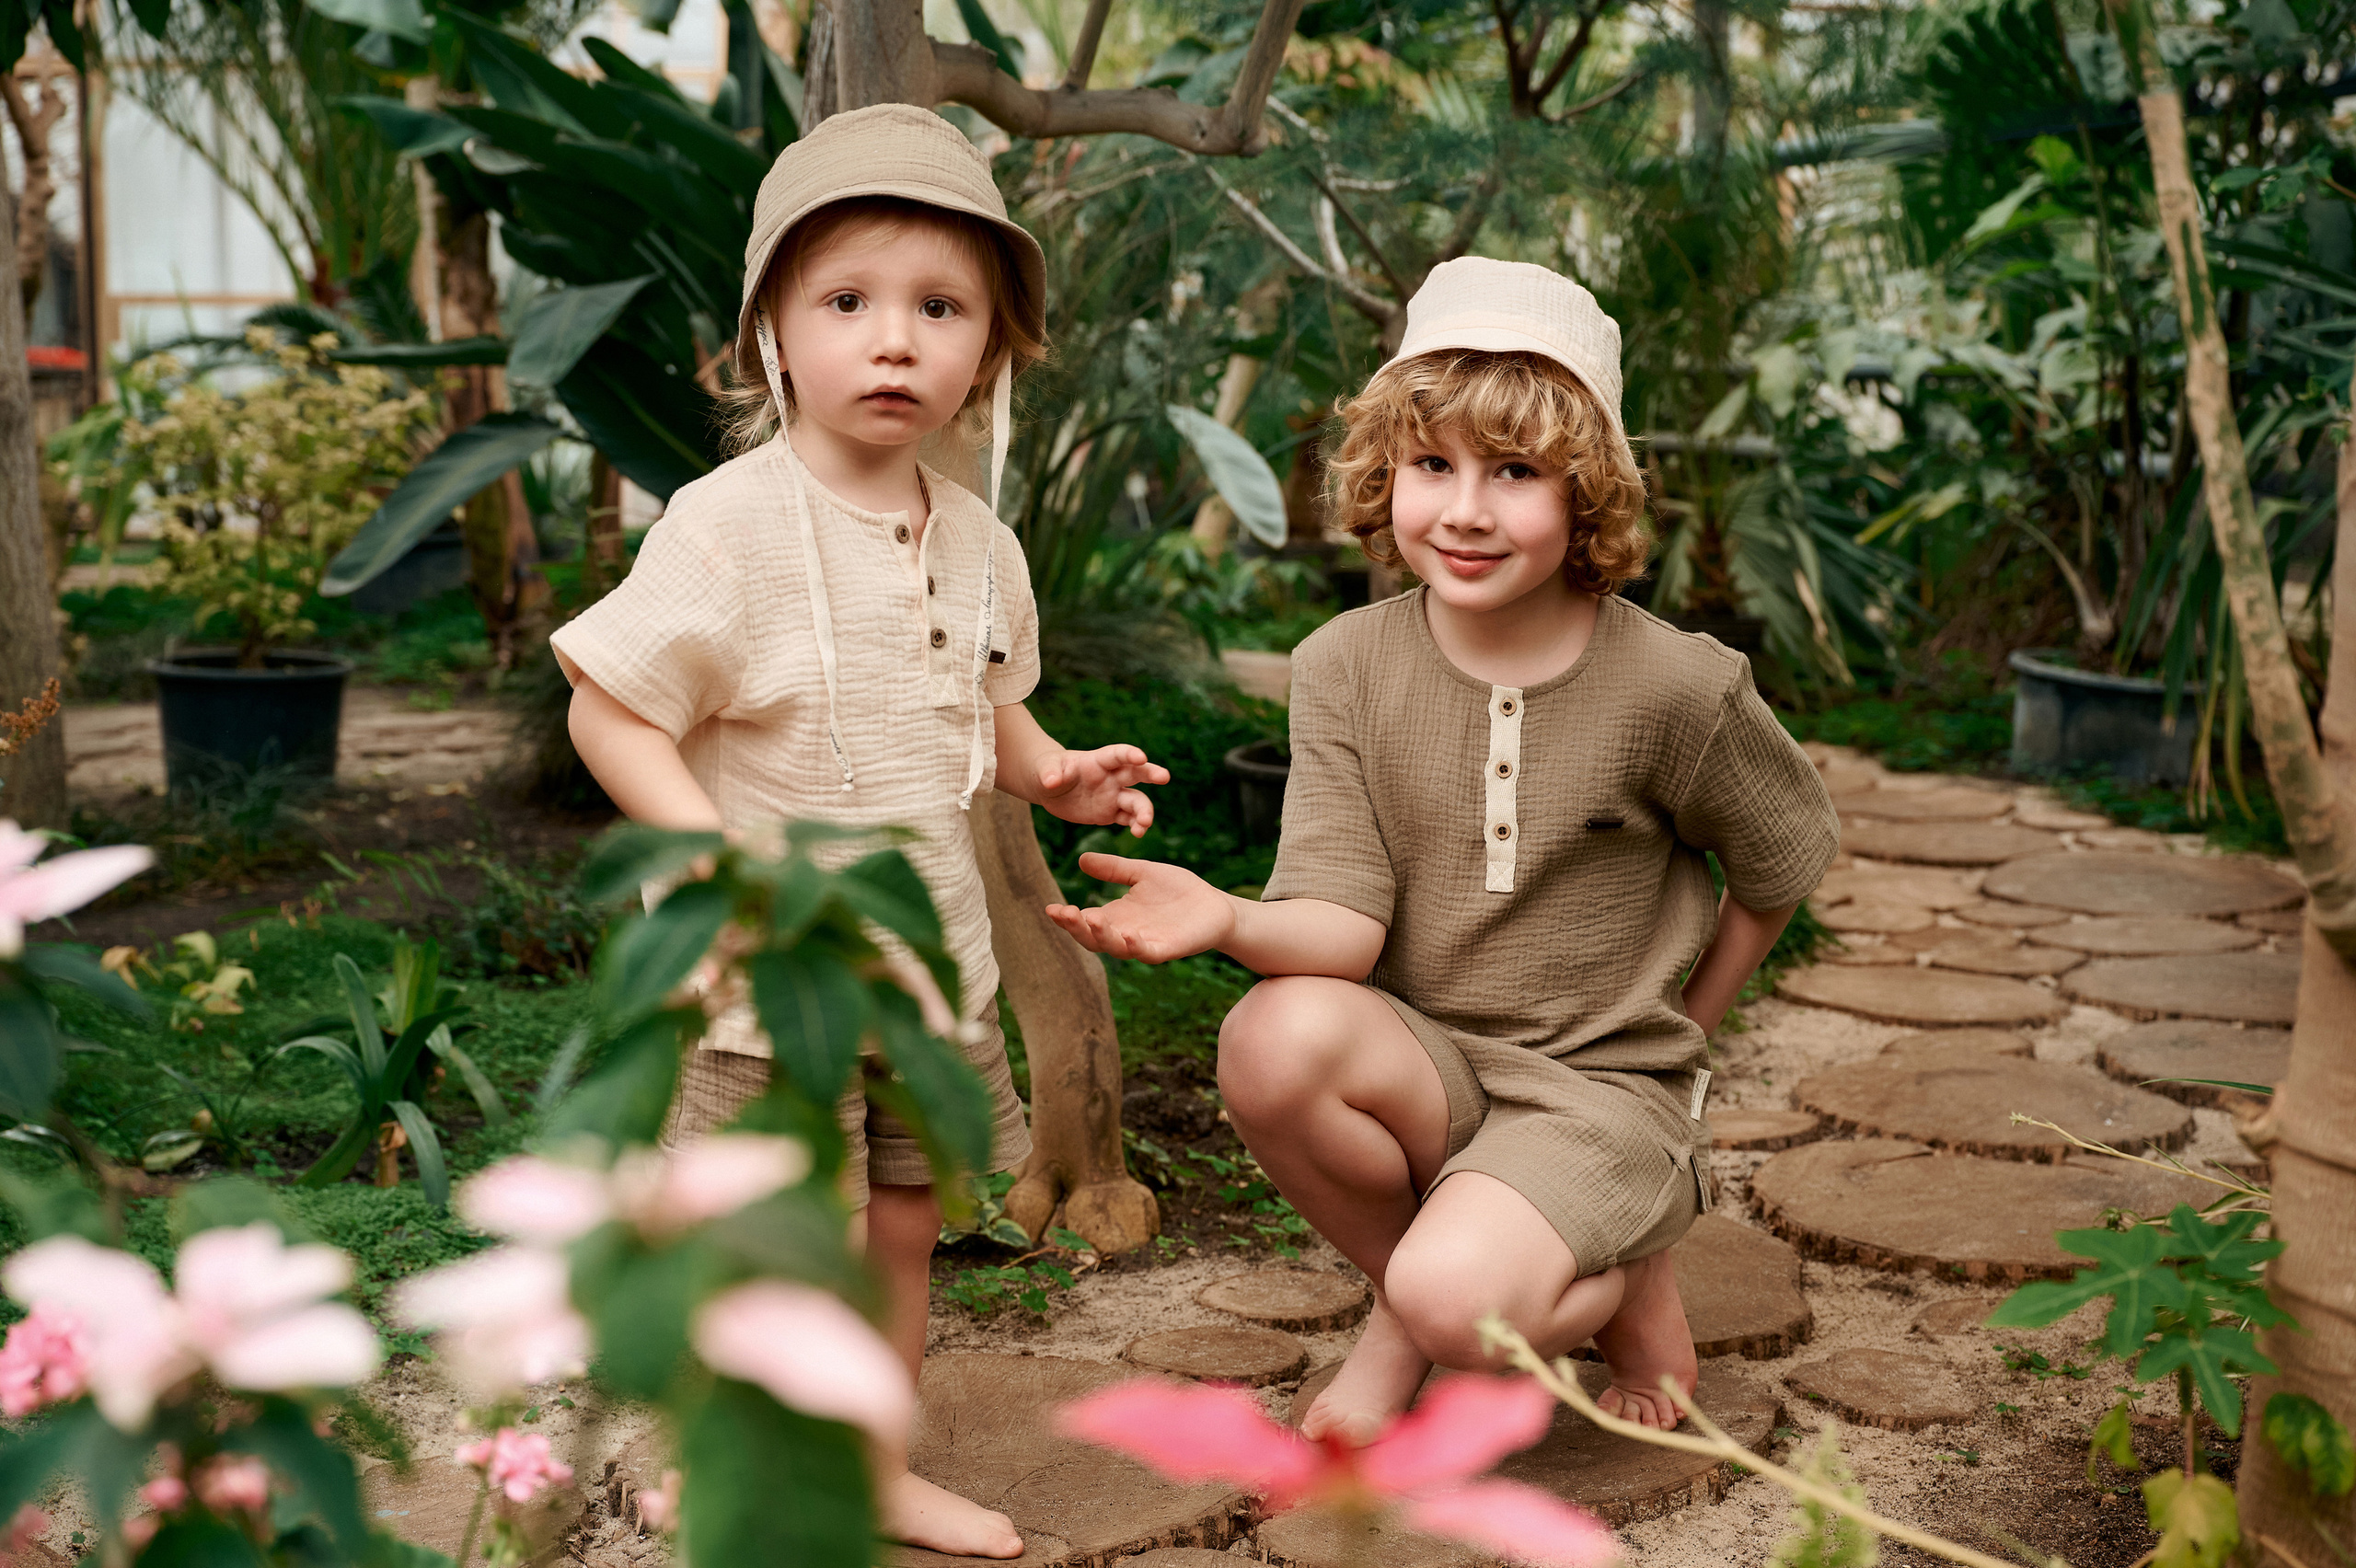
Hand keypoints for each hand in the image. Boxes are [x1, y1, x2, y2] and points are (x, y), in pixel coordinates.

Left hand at [1034, 745, 1169, 836]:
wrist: (1049, 787)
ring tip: (1144, 824)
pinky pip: (1127, 819)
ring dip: (1144, 811)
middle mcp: (1111, 777)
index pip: (1117, 754)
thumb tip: (1052, 781)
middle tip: (1164, 777)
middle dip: (1151, 773)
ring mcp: (1113, 795)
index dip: (1129, 754)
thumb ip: (1050, 773)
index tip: (1141, 757)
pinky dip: (1135, 825)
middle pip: (1136, 773)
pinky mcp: (1110, 812)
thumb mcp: (1044, 769)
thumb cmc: (1048, 770)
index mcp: (1097, 761)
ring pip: (1136, 801)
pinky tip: (1138, 833)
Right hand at [1044, 853, 1235, 963]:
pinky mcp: (1167, 950)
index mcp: (1117, 917)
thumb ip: (1114, 869)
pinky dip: (1135, 947)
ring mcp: (1145, 944)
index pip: (1084, 922)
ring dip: (1102, 937)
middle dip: (1076, 929)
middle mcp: (1126, 934)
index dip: (1066, 919)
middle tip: (1063, 914)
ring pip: (1116, 948)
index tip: (1049, 908)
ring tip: (1090, 921)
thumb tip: (1081, 859)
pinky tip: (1127, 936)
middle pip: (1093, 939)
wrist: (1215, 906)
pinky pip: (1147, 953)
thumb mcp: (1142, 873)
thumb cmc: (1179, 891)